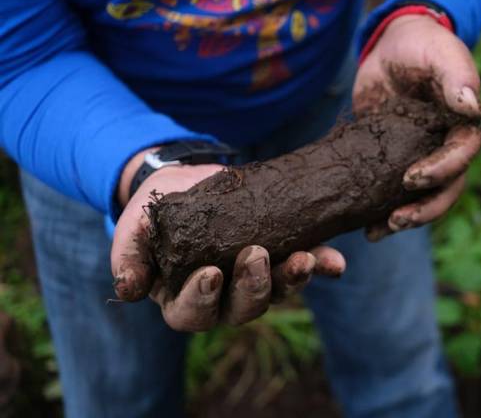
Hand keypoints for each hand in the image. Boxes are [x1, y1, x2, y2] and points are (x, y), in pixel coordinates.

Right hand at [110, 149, 345, 331]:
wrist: (186, 183)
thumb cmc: (155, 214)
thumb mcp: (133, 232)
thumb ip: (129, 258)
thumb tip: (128, 289)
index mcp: (185, 300)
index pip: (192, 313)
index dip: (201, 299)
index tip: (210, 273)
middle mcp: (225, 299)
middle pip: (242, 309)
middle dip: (254, 287)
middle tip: (257, 255)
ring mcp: (257, 280)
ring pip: (277, 291)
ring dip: (294, 278)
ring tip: (305, 258)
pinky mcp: (282, 256)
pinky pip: (306, 267)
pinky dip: (322, 265)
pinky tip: (335, 261)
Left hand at [353, 14, 480, 239]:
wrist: (390, 47)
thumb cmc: (422, 45)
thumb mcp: (440, 52)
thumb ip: (457, 75)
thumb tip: (472, 108)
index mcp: (463, 127)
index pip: (462, 157)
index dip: (442, 171)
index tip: (412, 178)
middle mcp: (445, 148)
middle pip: (446, 190)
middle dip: (424, 210)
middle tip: (395, 221)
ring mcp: (419, 158)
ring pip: (421, 199)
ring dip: (404, 219)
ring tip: (377, 232)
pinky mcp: (392, 163)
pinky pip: (391, 194)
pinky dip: (380, 211)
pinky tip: (363, 226)